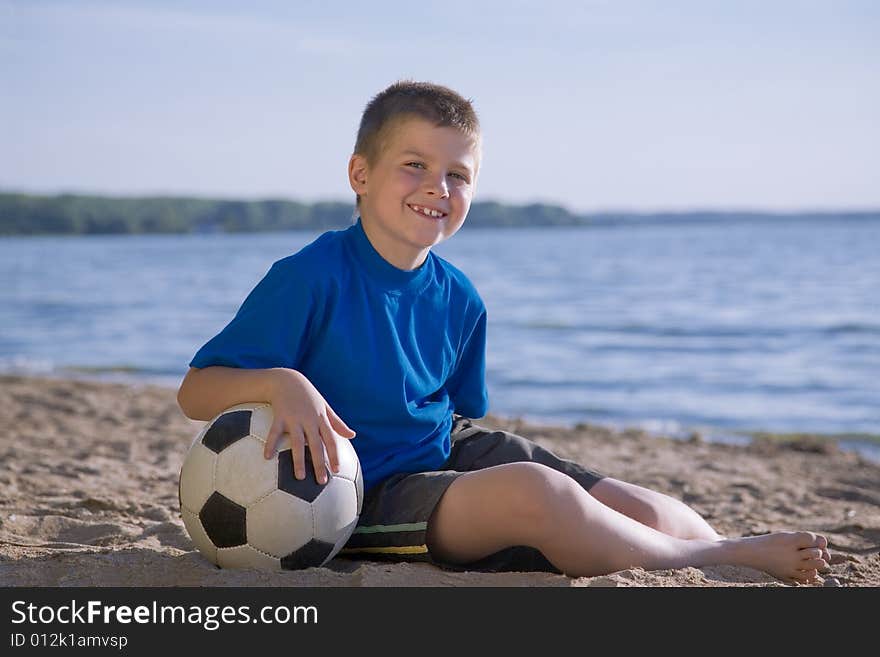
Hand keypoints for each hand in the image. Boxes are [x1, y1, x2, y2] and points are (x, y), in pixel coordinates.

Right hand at [261, 369, 355, 483]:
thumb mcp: (325, 407)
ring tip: (299, 477)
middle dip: (319, 463)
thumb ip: (337, 423)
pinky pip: (274, 433)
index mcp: (321, 419)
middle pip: (316, 445)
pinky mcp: (280, 416)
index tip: (336, 470)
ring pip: (297, 442)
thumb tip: (353, 435)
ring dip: (298, 460)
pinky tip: (267, 457)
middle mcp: (309, 420)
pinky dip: (270, 444)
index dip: (334, 455)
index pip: (331, 440)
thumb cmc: (308, 395)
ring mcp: (294, 419)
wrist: (287, 380)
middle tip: (321, 481)